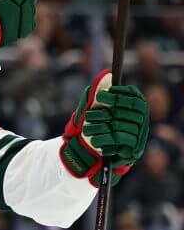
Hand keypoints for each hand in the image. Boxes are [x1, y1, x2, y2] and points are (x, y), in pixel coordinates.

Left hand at [60, 70, 148, 186]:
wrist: (109, 153)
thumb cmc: (104, 126)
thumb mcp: (100, 110)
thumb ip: (101, 96)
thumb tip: (105, 76)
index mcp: (139, 108)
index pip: (134, 98)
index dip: (118, 96)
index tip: (100, 96)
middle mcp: (143, 121)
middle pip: (123, 114)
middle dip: (102, 114)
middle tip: (88, 116)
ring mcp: (140, 135)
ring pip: (117, 127)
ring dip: (98, 129)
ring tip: (85, 131)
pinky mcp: (134, 149)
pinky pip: (118, 141)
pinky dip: (104, 140)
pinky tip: (95, 142)